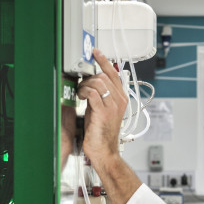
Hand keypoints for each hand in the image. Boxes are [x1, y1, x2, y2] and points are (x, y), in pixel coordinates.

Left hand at [77, 49, 127, 163]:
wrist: (105, 151)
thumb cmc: (102, 133)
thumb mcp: (102, 109)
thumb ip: (100, 96)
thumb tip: (90, 83)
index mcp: (122, 98)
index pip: (114, 74)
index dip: (104, 61)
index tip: (96, 53)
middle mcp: (120, 100)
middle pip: (104, 76)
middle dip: (89, 77)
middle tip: (81, 85)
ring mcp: (113, 106)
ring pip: (98, 82)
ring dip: (85, 85)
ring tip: (81, 93)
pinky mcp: (104, 112)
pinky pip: (92, 92)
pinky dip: (84, 92)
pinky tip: (81, 97)